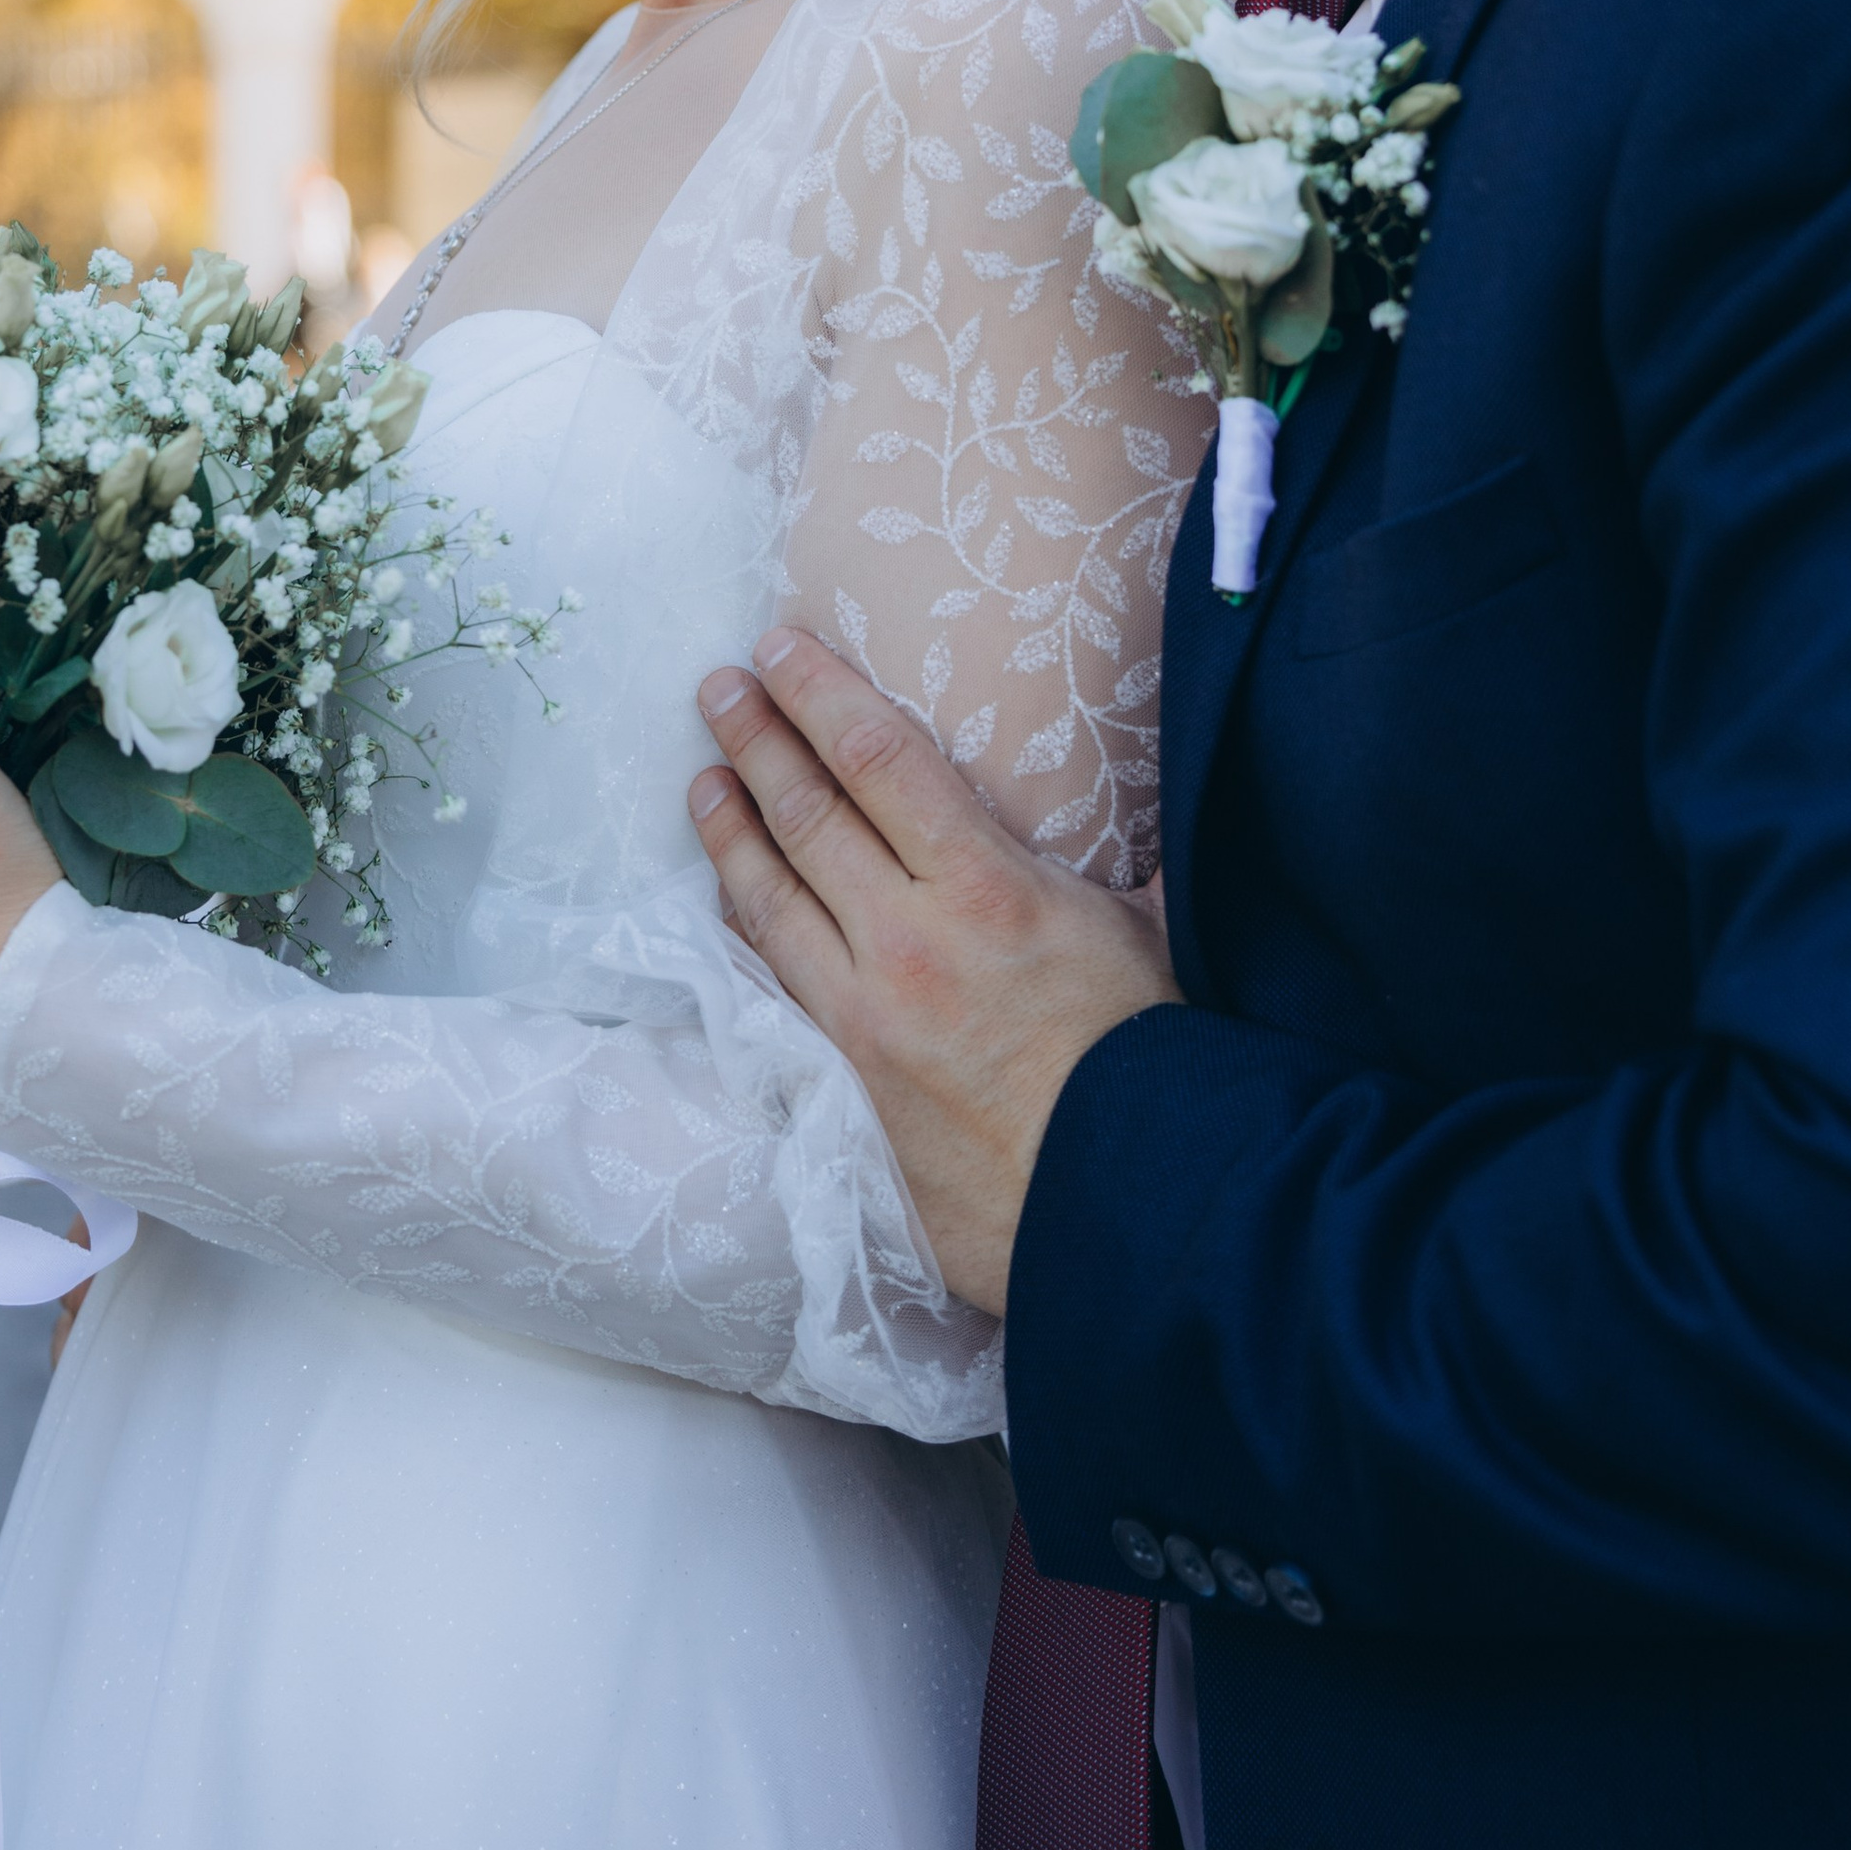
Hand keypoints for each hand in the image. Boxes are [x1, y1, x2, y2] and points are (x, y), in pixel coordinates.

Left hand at [689, 628, 1181, 1314]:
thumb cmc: (1147, 1062)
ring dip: (730, 829)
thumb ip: (1124, 863)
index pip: (876, 757)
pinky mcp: (844, 1078)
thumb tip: (1148, 810)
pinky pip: (775, 983)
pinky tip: (728, 900)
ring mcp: (863, 1013)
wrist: (1119, 1202)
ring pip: (770, 899)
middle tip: (718, 688)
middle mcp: (906, 940)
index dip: (818, 692)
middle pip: (807, 814)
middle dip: (756, 739)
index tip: (779, 647)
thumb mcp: (1147, 931)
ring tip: (702, 778)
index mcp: (984, 886)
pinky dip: (745, 928)